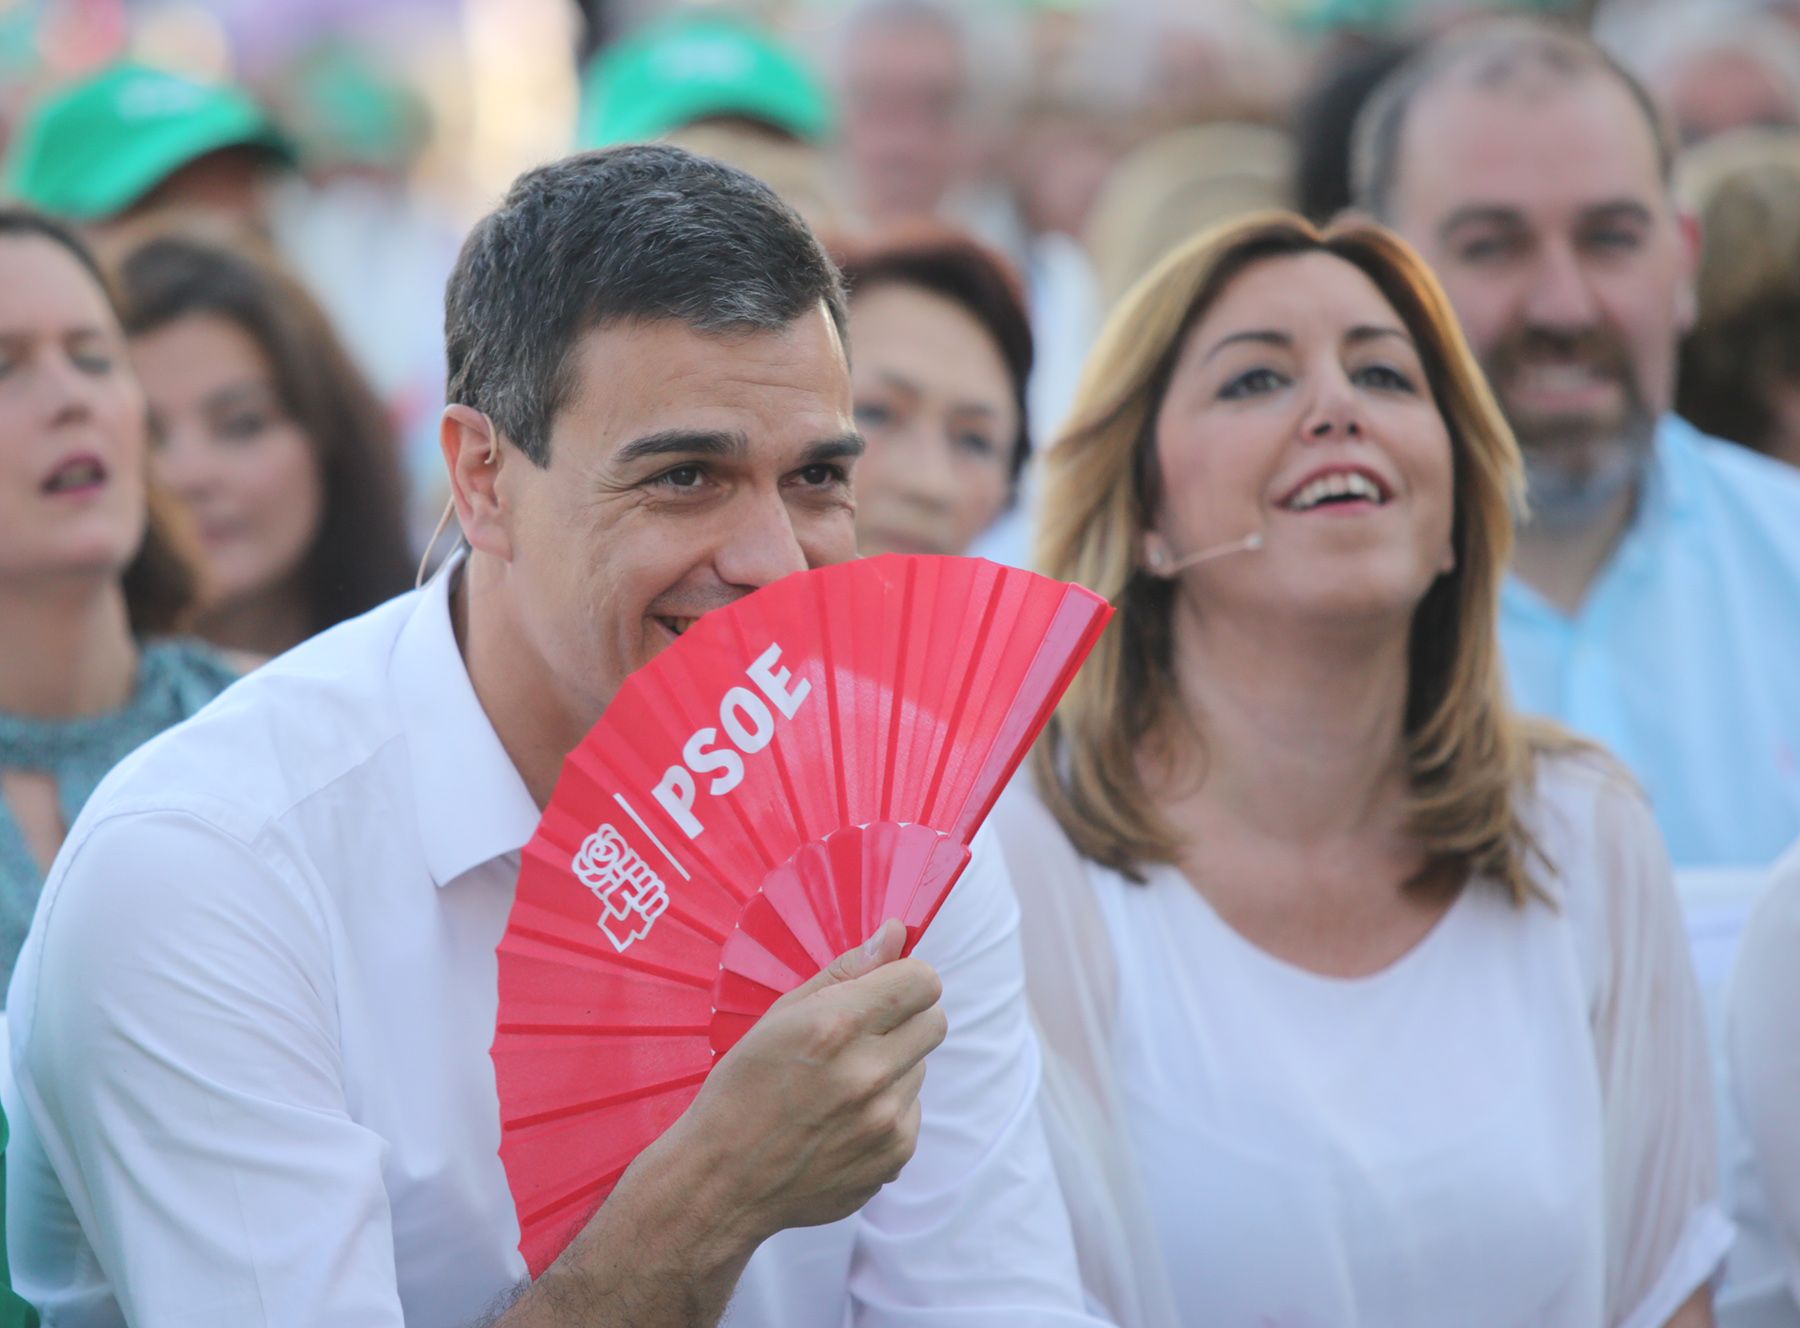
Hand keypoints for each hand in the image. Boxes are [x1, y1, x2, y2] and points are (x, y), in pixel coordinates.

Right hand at [671, 918, 947, 1243]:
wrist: (722, 1181)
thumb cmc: (742, 1089)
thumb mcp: (780, 1016)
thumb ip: (846, 971)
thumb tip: (897, 934)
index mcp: (834, 1026)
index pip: (922, 981)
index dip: (906, 979)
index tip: (885, 989)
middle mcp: (867, 1074)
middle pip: (935, 1021)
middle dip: (907, 1018)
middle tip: (864, 1034)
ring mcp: (884, 1122)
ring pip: (921, 1068)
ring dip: (893, 1068)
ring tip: (839, 1086)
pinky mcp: (894, 1157)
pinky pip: (912, 1112)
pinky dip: (886, 1110)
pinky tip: (841, 1121)